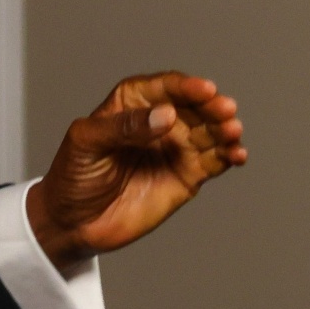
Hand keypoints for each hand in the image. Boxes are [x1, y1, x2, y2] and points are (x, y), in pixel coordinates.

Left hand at [27, 71, 245, 268]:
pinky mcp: (187, 175)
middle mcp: (159, 121)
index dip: (186, 87)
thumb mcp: (87, 142)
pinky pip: (215, 161)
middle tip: (225, 111)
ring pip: (209, 132)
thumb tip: (165, 116)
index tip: (204, 90)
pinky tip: (236, 155)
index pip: (165, 87)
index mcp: (132, 103)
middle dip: (212, 106)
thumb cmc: (73, 174)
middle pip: (194, 106)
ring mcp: (175, 148)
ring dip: (225, 130)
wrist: (73, 221)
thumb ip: (124, 127)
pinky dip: (229, 156)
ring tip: (232, 133)